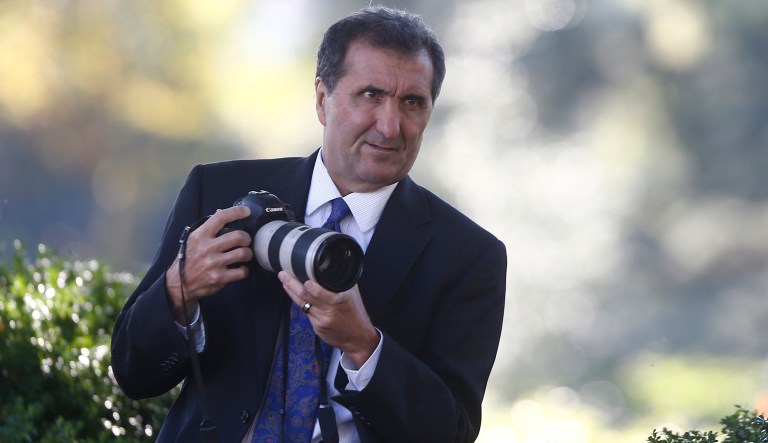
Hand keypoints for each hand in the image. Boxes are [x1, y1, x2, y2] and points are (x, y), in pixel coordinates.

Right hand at [165, 206, 253, 322]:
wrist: (179, 284)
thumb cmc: (189, 260)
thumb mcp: (193, 240)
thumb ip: (208, 228)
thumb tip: (221, 212)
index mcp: (200, 236)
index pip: (220, 217)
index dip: (236, 212)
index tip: (246, 211)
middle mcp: (207, 248)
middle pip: (238, 236)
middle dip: (247, 238)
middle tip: (246, 241)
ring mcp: (214, 263)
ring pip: (243, 253)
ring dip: (248, 254)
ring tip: (245, 255)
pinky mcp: (219, 278)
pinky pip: (242, 272)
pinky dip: (245, 270)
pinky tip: (241, 269)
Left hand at [278, 271, 379, 368]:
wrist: (358, 339)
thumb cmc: (356, 315)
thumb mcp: (353, 295)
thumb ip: (341, 282)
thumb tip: (329, 269)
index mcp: (340, 300)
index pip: (321, 292)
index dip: (310, 287)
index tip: (301, 277)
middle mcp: (329, 310)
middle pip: (306, 296)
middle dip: (292, 284)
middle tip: (283, 275)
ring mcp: (321, 320)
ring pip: (302, 303)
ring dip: (291, 291)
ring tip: (284, 281)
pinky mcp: (317, 327)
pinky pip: (306, 312)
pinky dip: (301, 303)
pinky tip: (295, 295)